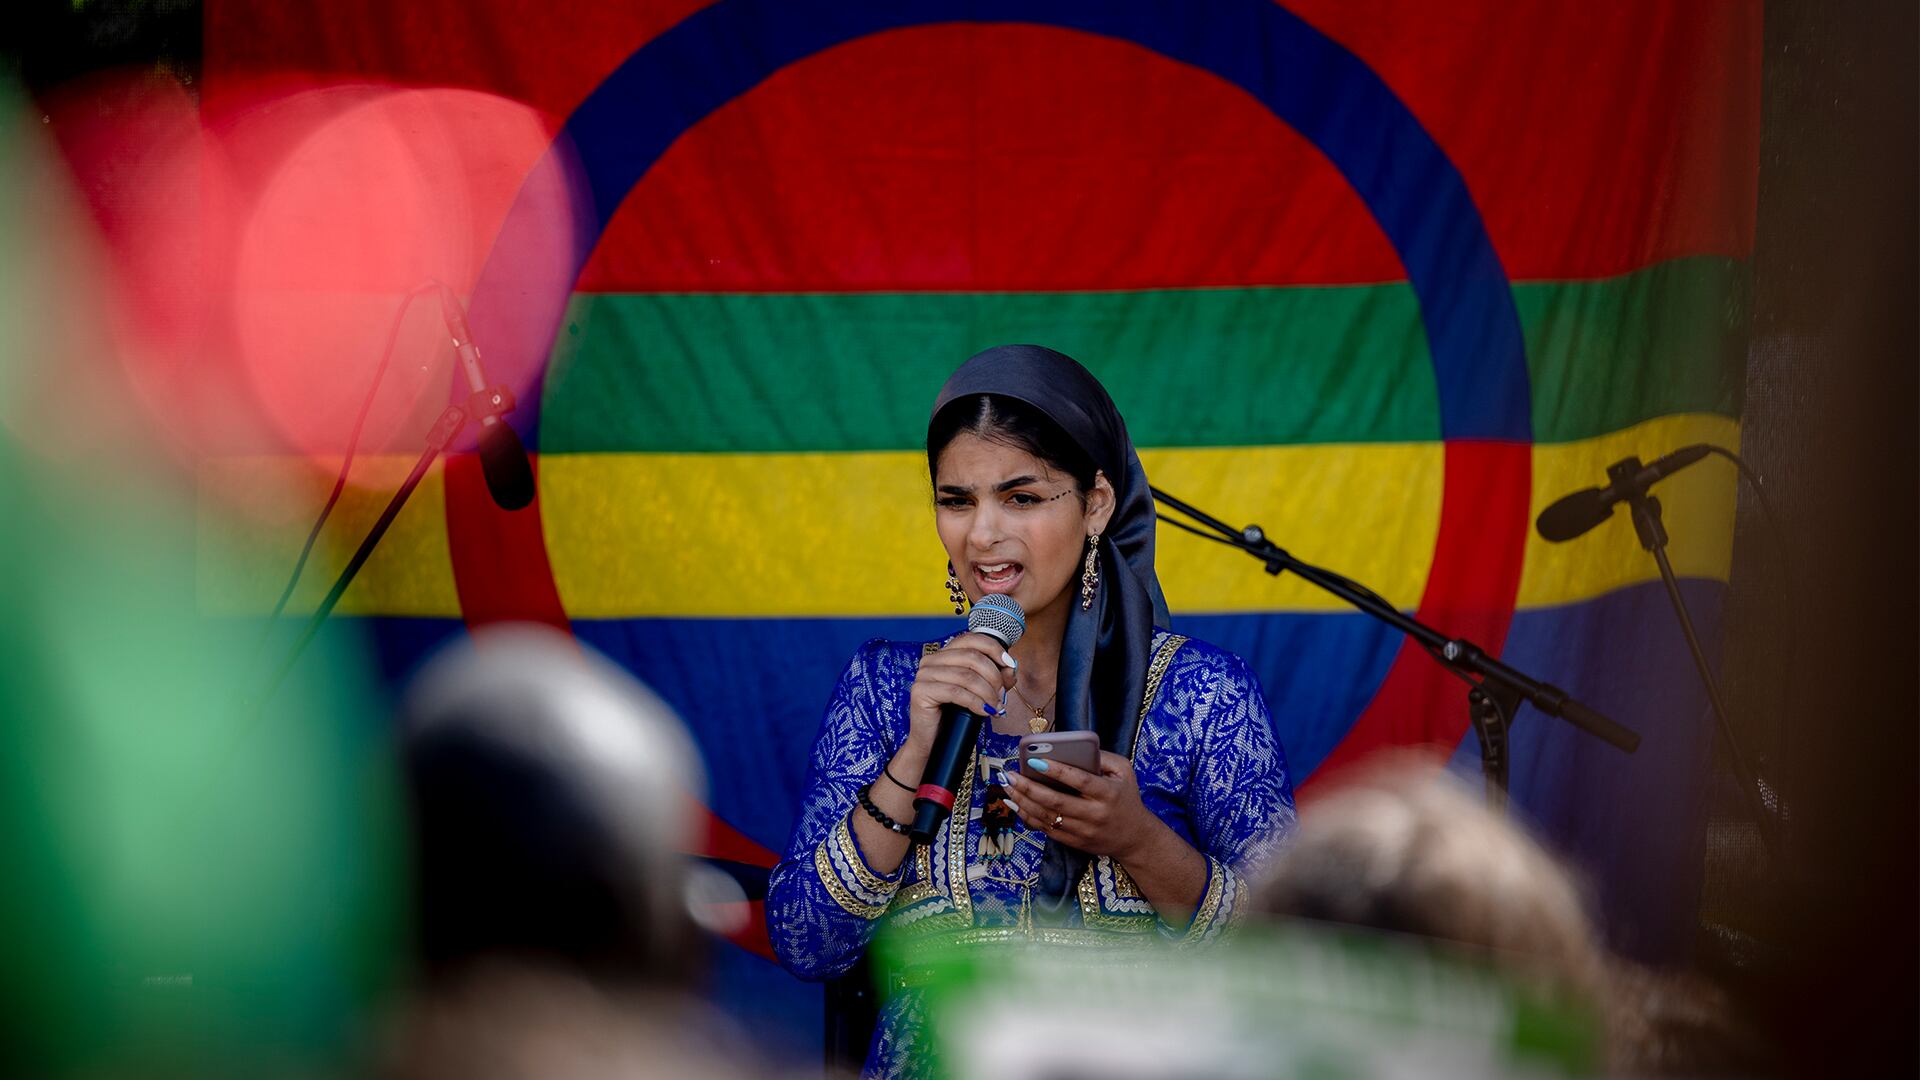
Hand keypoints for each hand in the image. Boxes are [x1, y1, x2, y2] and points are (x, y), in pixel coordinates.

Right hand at [905, 632, 1016, 753]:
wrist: (933, 740)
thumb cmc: (954, 715)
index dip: (994, 649)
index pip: (971, 639)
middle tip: (1001, 695)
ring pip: (966, 676)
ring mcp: (924, 674)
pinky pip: (956, 692)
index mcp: (945, 654)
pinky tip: (983, 711)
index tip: (1009, 665)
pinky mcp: (920, 691)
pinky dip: (975, 702)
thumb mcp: (979, 692)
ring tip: (995, 707)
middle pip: (972, 657)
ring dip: (987, 693)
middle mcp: (932, 660)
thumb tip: (1010, 668)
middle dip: (994, 677)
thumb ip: (996, 678)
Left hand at [1003, 751, 1161, 859]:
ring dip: (1023, 801)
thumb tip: (1073, 746)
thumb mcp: (1124, 772)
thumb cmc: (1125, 797)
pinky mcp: (1074, 842)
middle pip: (1056, 802)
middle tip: (1010, 774)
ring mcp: (1083, 831)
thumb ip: (1102, 757)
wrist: (1134, 837)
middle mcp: (1094, 814)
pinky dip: (1028, 817)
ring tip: (1007, 786)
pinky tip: (1015, 804)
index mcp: (1107, 794)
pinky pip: (1046, 830)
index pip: (1079, 781)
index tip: (1034, 759)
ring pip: (1047, 817)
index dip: (1056, 771)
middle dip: (1029, 787)